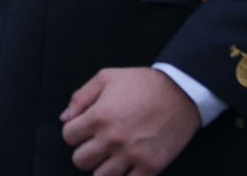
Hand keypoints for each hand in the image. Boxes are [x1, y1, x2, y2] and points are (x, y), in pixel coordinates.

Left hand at [60, 67, 200, 174]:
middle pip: (80, 160)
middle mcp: (112, 138)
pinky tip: (127, 166)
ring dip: (103, 167)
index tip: (84, 130)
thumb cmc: (143, 83)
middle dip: (85, 152)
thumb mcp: (106, 78)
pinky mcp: (151, 166)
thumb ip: (80, 97)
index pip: (68, 136)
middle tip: (96, 145)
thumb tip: (65, 118)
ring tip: (111, 156)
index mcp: (98, 116)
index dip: (74, 132)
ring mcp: (132, 155)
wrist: (181, 92)